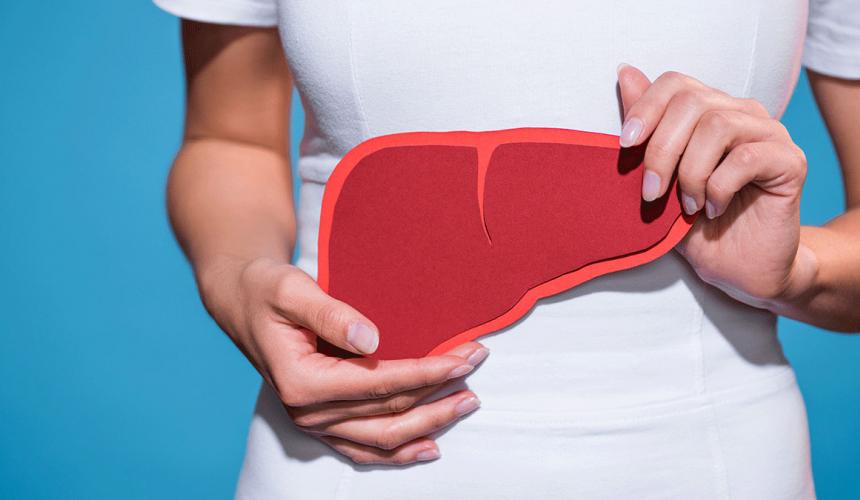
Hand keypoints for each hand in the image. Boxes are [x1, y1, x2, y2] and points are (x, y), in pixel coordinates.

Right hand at [198, 256, 489, 464]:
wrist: (242, 300)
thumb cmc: (266, 291)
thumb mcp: (292, 290)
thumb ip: (330, 314)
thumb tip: (371, 338)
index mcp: (302, 382)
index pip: (381, 383)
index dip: (427, 372)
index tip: (463, 357)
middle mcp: (307, 412)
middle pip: (389, 413)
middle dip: (439, 393)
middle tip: (476, 368)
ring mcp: (313, 423)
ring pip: (382, 438)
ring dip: (428, 425)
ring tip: (466, 404)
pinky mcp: (320, 422)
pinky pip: (363, 448)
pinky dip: (397, 452)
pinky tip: (428, 447)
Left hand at [617, 64, 816, 307]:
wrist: (737, 268)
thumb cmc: (694, 223)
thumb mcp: (658, 178)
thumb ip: (647, 129)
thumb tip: (625, 72)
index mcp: (708, 110)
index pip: (675, 83)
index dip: (645, 108)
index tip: (624, 146)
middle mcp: (741, 114)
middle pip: (692, 102)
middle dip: (661, 150)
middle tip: (651, 193)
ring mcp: (769, 134)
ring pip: (718, 126)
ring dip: (690, 172)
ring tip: (687, 206)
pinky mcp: (790, 161)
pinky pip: (747, 157)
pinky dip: (718, 187)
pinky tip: (713, 209)